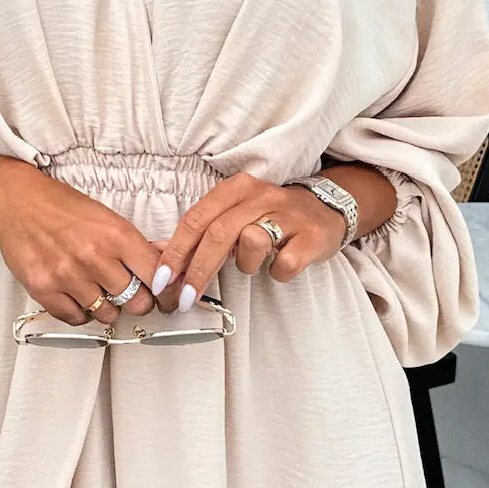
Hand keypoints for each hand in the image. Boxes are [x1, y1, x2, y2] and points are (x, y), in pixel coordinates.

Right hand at [0, 163, 161, 325]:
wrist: (17, 202)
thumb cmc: (60, 206)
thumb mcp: (107, 217)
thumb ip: (134, 245)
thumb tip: (163, 266)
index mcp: (117, 235)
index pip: (157, 276)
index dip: (165, 291)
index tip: (165, 298)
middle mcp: (94, 257)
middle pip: (137, 303)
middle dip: (138, 303)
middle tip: (132, 297)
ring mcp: (69, 276)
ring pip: (108, 315)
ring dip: (108, 309)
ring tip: (100, 293)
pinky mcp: (45, 289)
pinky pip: (76, 318)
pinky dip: (82, 313)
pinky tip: (80, 298)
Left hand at [152, 175, 346, 309]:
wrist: (326, 209)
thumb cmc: (271, 217)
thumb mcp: (236, 214)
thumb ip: (203, 233)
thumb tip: (162, 261)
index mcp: (236, 188)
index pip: (196, 219)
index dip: (175, 251)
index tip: (163, 279)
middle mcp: (260, 196)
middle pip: (218, 234)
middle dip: (197, 270)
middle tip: (185, 299)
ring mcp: (288, 214)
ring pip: (251, 243)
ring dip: (245, 264)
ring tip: (252, 263)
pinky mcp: (311, 236)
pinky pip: (284, 264)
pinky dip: (277, 273)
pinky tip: (280, 265)